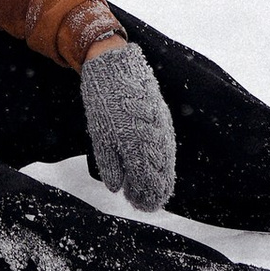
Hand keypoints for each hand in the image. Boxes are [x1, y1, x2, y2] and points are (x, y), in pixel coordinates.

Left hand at [80, 40, 176, 210]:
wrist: (115, 67)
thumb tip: (117, 188)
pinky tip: (152, 166)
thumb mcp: (100, 137)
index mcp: (138, 149)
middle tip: (140, 200)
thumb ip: (110, 166)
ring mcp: (163, 130)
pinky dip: (162, 164)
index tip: (134, 203)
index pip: (148, 186)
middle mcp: (156, 142)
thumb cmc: (103, 103)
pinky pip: (168, 149)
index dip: (143, 200)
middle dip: (152, 194)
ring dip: (158, 180)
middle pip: (162, 180)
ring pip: (168, 166)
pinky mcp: (164, 119)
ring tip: (145, 187)